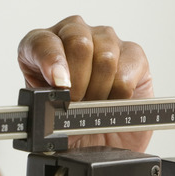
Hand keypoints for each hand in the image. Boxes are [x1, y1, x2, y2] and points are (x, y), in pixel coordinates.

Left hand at [17, 15, 153, 151]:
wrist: (95, 140)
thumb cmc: (66, 121)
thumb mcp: (44, 113)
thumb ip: (41, 100)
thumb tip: (50, 93)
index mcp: (42, 45)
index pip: (43, 41)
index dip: (51, 61)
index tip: (59, 84)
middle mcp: (74, 35)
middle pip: (79, 42)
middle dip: (78, 80)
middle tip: (75, 103)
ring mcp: (105, 41)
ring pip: (105, 59)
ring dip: (98, 91)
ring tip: (92, 105)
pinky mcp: (133, 55)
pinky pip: (126, 73)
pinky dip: (118, 95)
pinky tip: (111, 102)